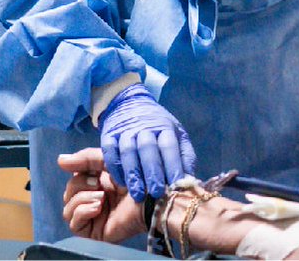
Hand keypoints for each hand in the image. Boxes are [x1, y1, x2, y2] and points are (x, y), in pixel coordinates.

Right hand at [60, 148, 145, 242]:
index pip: (74, 178)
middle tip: (98, 184)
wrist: (152, 198)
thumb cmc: (137, 178)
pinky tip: (98, 207)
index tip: (92, 170)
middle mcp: (94, 200)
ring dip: (81, 199)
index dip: (78, 171)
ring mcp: (94, 217)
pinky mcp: (95, 232)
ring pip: (68, 209)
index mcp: (98, 184)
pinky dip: (82, 212)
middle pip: (68, 193)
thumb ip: (86, 158)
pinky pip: (74, 223)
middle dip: (79, 185)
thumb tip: (59, 160)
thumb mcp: (110, 160)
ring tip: (101, 198)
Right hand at [99, 83, 195, 201]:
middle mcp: (144, 127)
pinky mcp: (108, 135)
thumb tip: (190, 181)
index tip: (175, 185)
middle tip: (156, 193)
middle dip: (152, 172)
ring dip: (133, 174)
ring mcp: (125, 130)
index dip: (172, 165)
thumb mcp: (176, 134)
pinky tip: (121, 182)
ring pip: (128, 151)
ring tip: (138, 194)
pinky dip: (115, 168)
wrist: (130, 104)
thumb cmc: (159, 128)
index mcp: (164, 126)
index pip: (169, 146)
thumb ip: (184, 156)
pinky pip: (109, 152)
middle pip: (147, 148)